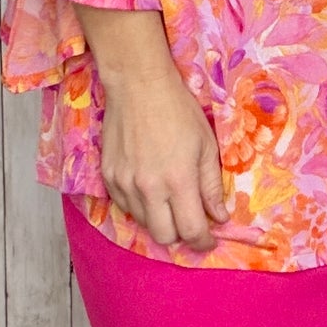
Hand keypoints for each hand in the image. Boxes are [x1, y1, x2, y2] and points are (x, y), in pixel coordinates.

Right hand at [96, 57, 229, 251]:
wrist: (138, 85)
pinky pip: (124, 206)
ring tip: (169, 199)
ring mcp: (124, 184)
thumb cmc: (178, 110)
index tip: (209, 239)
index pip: (191, 231)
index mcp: (178, 180)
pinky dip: (140, 205)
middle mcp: (148, 188)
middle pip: (163, 237)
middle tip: (189, 221)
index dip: (203, 241)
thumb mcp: (206, 145)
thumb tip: (219, 216)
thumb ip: (212, 186)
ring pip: (142, 223)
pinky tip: (148, 187)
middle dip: (180, 235)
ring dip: (159, 219)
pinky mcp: (108, 177)